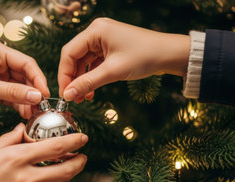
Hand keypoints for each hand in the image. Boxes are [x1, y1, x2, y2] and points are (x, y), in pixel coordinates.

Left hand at [0, 41, 49, 135]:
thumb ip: (12, 92)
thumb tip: (38, 96)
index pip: (26, 63)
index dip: (38, 79)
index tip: (46, 95)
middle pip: (26, 77)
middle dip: (34, 92)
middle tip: (42, 108)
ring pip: (21, 90)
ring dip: (28, 101)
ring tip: (33, 115)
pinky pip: (12, 99)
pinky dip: (19, 106)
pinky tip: (25, 115)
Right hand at [0, 123, 87, 181]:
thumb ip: (9, 139)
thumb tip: (24, 130)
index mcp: (15, 158)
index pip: (56, 147)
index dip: (75, 141)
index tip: (83, 138)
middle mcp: (24, 179)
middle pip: (67, 171)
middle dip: (79, 163)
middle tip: (80, 158)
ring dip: (66, 181)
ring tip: (61, 175)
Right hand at [58, 18, 189, 101]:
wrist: (170, 55)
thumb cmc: (145, 56)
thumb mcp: (113, 71)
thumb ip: (88, 83)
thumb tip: (68, 95)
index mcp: (95, 31)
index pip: (69, 53)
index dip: (64, 75)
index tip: (65, 93)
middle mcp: (96, 32)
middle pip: (74, 57)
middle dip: (72, 79)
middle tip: (72, 98)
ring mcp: (103, 40)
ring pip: (83, 62)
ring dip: (82, 80)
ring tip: (83, 98)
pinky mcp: (109, 48)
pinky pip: (93, 63)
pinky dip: (91, 77)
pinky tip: (91, 91)